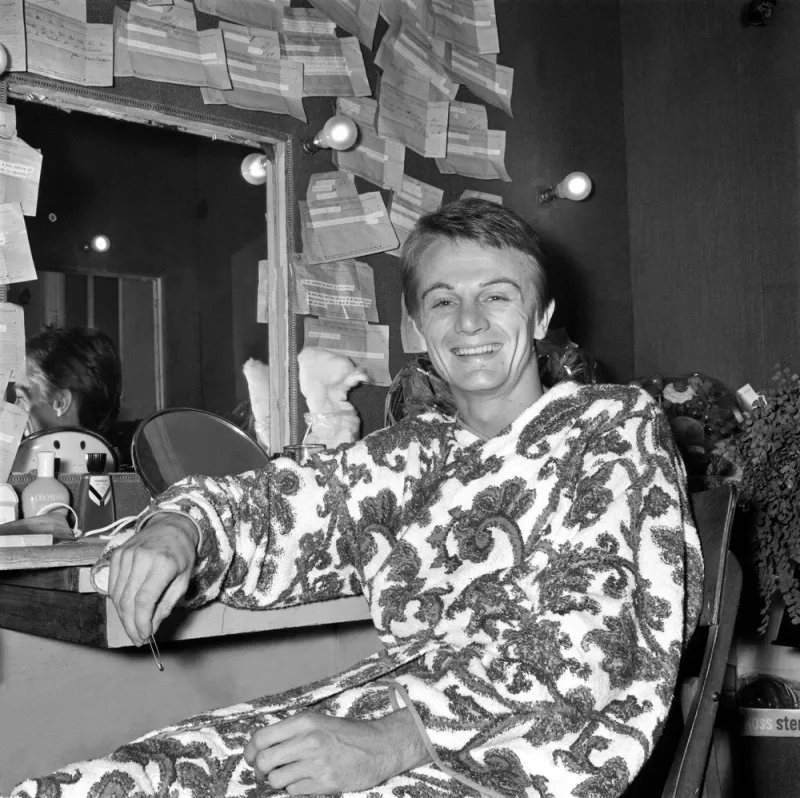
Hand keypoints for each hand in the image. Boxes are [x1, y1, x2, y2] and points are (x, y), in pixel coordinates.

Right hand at [107, 513, 198, 645]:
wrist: (171, 526)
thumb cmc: (181, 554)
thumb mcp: (183, 580)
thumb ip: (167, 604)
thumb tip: (151, 627)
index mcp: (163, 564)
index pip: (144, 601)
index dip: (141, 623)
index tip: (144, 636)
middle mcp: (141, 558)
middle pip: (127, 601)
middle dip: (131, 625)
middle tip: (137, 639)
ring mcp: (126, 555)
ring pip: (117, 596)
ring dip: (123, 616)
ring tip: (133, 627)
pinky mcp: (116, 555)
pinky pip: (112, 585)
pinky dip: (117, 601)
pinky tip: (127, 609)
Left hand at [243, 709, 429, 794]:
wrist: (379, 746)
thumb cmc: (347, 734)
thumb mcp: (319, 722)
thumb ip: (293, 731)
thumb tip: (262, 746)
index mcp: (305, 722)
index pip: (262, 737)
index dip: (250, 751)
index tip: (250, 757)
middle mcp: (309, 740)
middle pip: (264, 760)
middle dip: (260, 770)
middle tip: (265, 772)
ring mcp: (316, 762)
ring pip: (276, 779)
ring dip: (278, 781)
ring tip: (289, 776)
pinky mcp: (325, 782)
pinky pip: (293, 791)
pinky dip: (295, 789)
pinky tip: (306, 781)